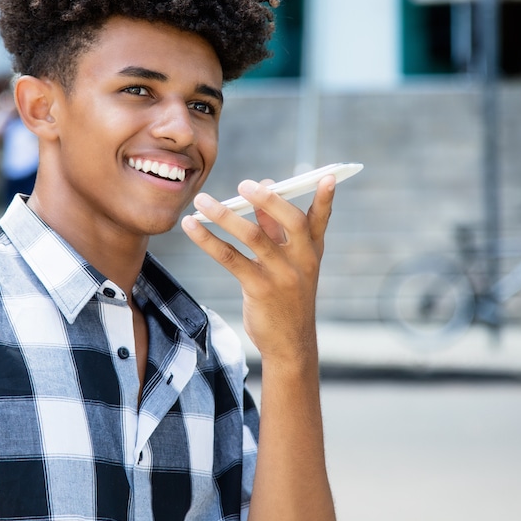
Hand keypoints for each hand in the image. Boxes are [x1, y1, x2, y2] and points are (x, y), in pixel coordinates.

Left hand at [181, 175, 335, 362]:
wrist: (290, 345)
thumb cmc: (287, 298)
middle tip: (244, 184)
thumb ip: (277, 231)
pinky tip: (192, 226)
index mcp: (312, 251)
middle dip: (267, 199)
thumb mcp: (290, 265)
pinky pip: (230, 257)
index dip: (326, 198)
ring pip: (253, 236)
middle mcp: (302, 261)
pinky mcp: (260, 289)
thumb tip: (263, 193)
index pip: (321, 220)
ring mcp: (282, 275)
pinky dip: (208, 239)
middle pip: (290, 221)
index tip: (329, 176)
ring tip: (202, 200)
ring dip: (224, 214)